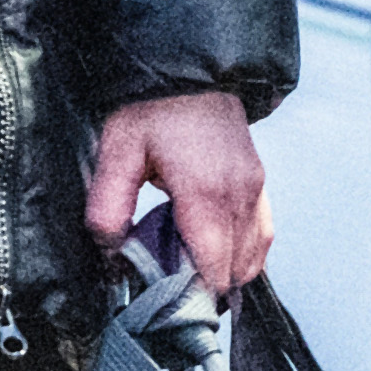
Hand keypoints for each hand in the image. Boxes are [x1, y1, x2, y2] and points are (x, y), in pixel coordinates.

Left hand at [89, 90, 271, 297]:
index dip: (191, 296)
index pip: (213, 271)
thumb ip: (108, 209)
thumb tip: (112, 256)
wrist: (189, 70)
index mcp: (206, 193)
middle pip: (233, 272)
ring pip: (252, 260)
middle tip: (167, 283)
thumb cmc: (151, 109)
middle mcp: (240, 196)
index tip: (163, 300)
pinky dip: (241, 255)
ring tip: (185, 266)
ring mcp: (256, 190)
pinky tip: (212, 252)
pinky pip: (262, 238)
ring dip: (222, 272)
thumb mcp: (116, 153)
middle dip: (202, 287)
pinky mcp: (260, 184)